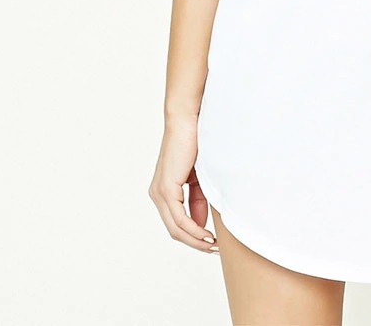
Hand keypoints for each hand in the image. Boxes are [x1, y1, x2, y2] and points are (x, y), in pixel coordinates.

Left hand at [148, 114, 218, 253]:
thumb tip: (200, 225)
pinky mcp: (166, 188)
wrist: (187, 120)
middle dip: (195, 243)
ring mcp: (159, 192)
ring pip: (175, 228)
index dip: (194, 236)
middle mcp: (157, 195)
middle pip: (174, 230)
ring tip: (213, 245)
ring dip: (195, 240)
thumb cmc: (195, 143)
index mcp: (163, 191)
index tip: (212, 242)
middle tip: (214, 249)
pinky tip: (207, 234)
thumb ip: (198, 201)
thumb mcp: (198, 178)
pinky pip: (179, 218)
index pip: (177, 223)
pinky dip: (194, 229)